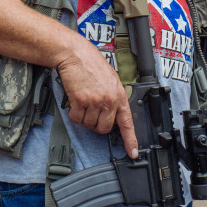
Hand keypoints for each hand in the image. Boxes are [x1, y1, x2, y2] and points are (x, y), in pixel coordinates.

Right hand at [57, 43, 137, 158]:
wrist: (75, 54)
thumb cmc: (91, 64)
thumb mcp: (111, 79)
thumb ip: (113, 97)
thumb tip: (112, 114)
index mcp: (119, 95)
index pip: (127, 123)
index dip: (131, 140)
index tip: (133, 153)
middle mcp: (109, 100)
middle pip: (104, 128)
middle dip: (96, 125)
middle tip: (91, 114)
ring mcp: (95, 101)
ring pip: (89, 124)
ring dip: (83, 118)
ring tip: (82, 103)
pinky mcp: (80, 100)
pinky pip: (76, 118)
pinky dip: (73, 114)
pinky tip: (75, 102)